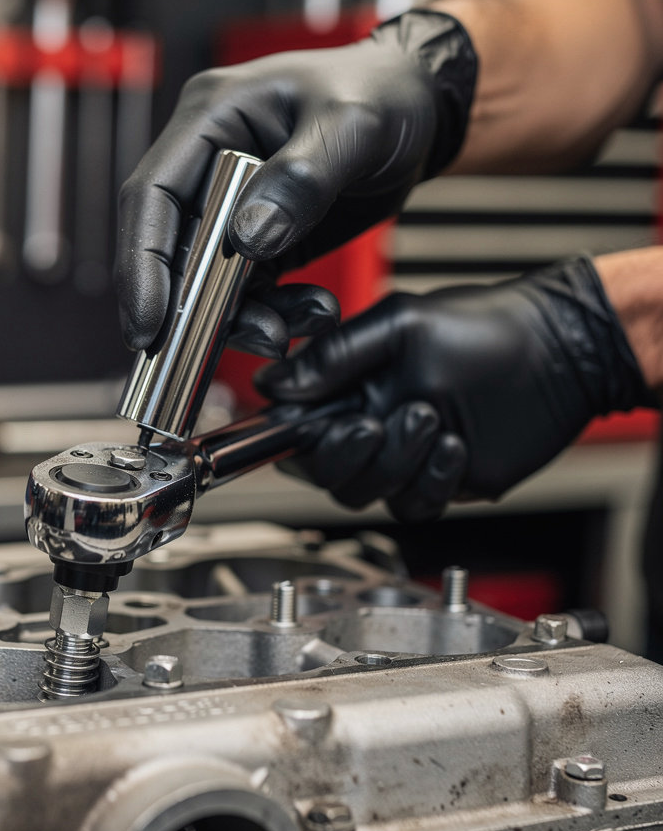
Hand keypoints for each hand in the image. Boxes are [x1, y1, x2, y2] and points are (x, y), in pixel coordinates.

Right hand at [114, 9, 476, 356]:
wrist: (419, 111)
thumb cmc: (384, 95)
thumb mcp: (353, 126)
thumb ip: (301, 179)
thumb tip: (247, 239)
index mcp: (210, 118)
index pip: (150, 197)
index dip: (141, 264)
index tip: (147, 326)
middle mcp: (209, 164)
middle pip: (173, 250)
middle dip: (190, 307)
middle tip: (204, 352)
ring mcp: (231, 206)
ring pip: (209, 282)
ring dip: (241, 318)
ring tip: (283, 335)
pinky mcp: (258, 239)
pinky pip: (249, 291)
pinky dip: (274, 314)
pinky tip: (311, 315)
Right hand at [257, 257, 652, 521]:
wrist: (557, 354)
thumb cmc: (485, 328)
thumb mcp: (401, 325)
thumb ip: (335, 355)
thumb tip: (273, 382)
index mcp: (349, 388)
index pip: (293, 428)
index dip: (289, 437)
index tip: (307, 427)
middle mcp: (369, 425)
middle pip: (322, 471)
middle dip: (345, 452)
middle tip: (377, 422)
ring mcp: (402, 457)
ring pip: (364, 493)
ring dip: (395, 463)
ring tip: (432, 419)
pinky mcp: (437, 482)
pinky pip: (412, 505)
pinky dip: (430, 481)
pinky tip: (454, 447)